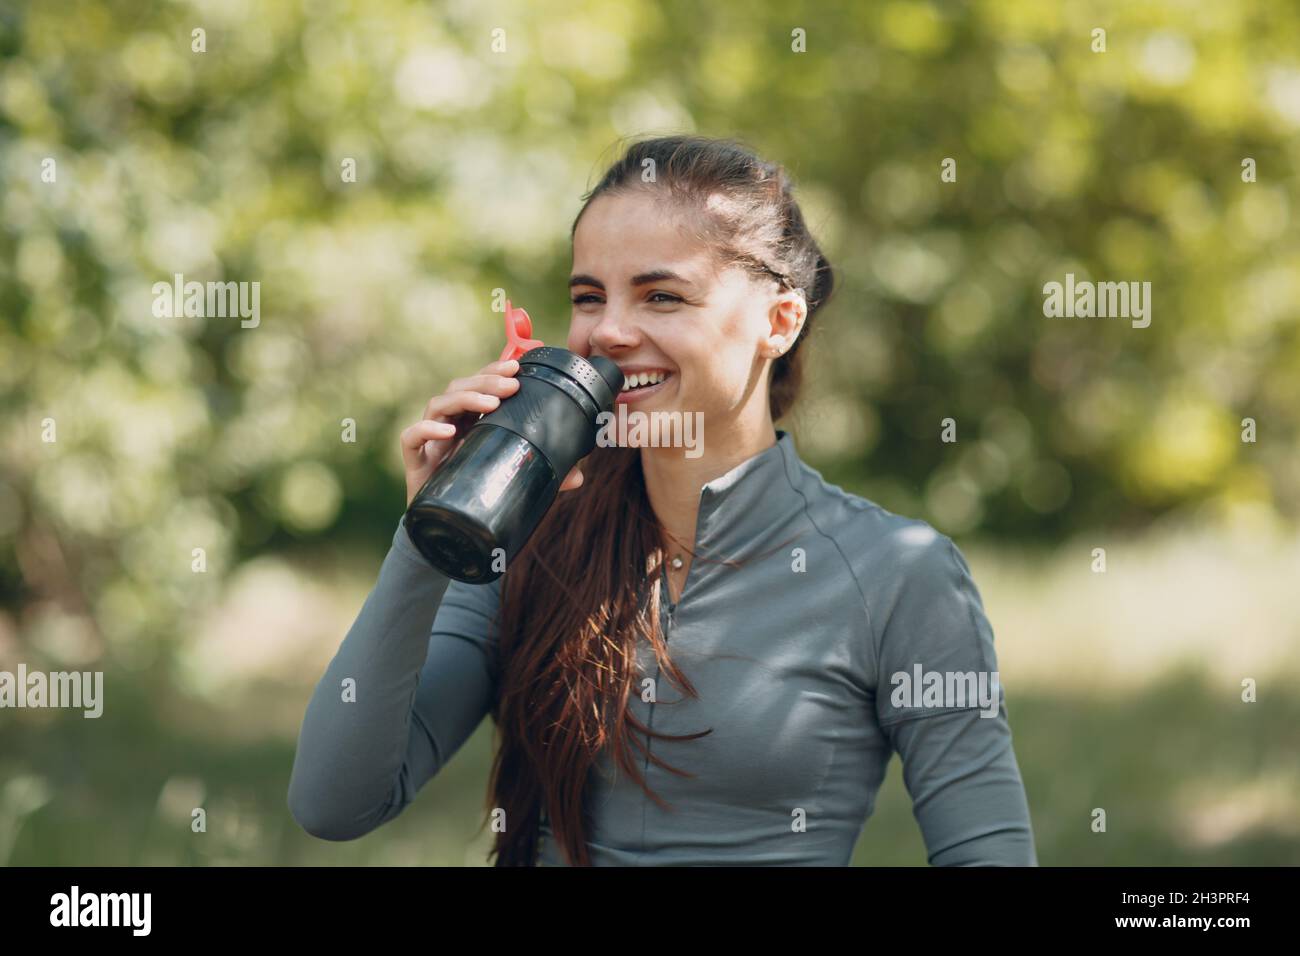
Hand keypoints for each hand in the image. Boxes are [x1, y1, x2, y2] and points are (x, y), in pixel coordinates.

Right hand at [400, 358, 585, 506]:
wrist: (449, 533)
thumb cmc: (479, 497)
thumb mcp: (513, 481)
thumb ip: (542, 475)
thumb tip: (579, 476)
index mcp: (471, 422)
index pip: (479, 385)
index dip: (494, 373)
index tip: (518, 369)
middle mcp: (449, 426)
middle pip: (460, 388)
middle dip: (485, 381)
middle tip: (511, 386)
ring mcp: (430, 442)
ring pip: (438, 404)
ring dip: (465, 399)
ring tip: (491, 405)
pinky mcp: (414, 462)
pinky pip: (411, 437)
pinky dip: (427, 429)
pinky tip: (448, 433)